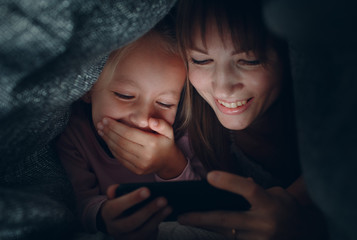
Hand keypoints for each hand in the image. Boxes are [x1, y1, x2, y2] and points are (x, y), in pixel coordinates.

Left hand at [97, 117, 186, 178]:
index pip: (129, 134)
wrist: (168, 162)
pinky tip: (108, 141)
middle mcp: (146, 156)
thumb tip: (151, 120)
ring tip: (101, 130)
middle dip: (109, 132)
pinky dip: (112, 149)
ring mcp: (140, 165)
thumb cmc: (166, 143)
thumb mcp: (169, 131)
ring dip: (107, 140)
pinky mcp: (136, 171)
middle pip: (121, 142)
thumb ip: (162, 124)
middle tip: (101, 123)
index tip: (107, 119)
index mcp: (152, 144)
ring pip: (119, 151)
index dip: (116, 126)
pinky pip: (120, 159)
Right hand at [99, 184, 171, 239]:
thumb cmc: (120, 206)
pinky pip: (149, 236)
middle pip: (132, 222)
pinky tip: (166, 216)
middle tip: (163, 199)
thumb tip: (114, 190)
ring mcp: (126, 239)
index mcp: (108, 214)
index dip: (132, 199)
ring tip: (169, 207)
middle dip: (149, 210)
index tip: (147, 190)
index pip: (117, 207)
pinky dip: (158, 225)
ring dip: (157, 219)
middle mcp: (115, 229)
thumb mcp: (115, 198)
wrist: (116, 224)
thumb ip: (116, 191)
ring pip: (142, 231)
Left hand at [177, 171, 310, 239]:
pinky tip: (206, 229)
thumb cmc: (286, 208)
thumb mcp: (275, 193)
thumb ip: (254, 189)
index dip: (229, 182)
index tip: (209, 176)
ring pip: (226, 233)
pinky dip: (220, 235)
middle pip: (227, 219)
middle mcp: (264, 223)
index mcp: (270, 203)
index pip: (248, 190)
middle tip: (182, 216)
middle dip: (201, 218)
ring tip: (188, 221)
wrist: (305, 232)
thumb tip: (235, 183)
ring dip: (206, 227)